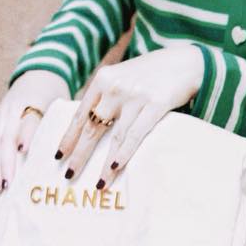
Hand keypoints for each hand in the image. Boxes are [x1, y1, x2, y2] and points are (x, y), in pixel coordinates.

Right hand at [0, 68, 69, 192]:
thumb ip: (63, 125)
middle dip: (5, 161)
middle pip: (5, 135)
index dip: (25, 134)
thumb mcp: (62, 106)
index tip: (23, 151)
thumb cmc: (55, 97)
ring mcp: (1, 112)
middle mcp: (13, 106)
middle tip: (8, 184)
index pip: (29, 119)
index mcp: (35, 101)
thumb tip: (69, 157)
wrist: (39, 75)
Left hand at [54, 44, 203, 186]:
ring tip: (98, 183)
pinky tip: (115, 168)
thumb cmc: (152, 73)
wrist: (186, 62)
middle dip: (80, 154)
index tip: (58, 155)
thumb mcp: (123, 77)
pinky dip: (124, 153)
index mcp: (103, 79)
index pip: (81, 113)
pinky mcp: (155, 104)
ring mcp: (135, 96)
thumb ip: (106, 95)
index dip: (69, 136)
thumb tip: (89, 126)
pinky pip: (135, 135)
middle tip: (69, 175)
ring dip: (104, 163)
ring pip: (114, 136)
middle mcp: (115, 87)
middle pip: (92, 127)